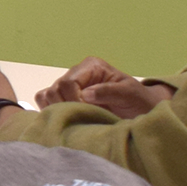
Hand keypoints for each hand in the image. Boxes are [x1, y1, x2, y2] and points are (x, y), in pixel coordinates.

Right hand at [36, 55, 172, 119]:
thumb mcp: (130, 94)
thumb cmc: (138, 100)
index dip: (74, 99)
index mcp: (91, 66)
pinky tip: (66, 119)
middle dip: (66, 105)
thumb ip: (109, 91)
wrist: (142, 111)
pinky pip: (44, 103)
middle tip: (84, 116)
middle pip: (55, 89)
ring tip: (76, 118)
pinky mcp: (63, 100)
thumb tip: (85, 95)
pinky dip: (50, 112)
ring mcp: (68, 87)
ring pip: (46, 96)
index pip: (68, 82)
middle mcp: (76, 74)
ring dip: (57, 110)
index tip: (88, 111)